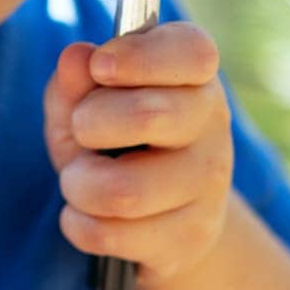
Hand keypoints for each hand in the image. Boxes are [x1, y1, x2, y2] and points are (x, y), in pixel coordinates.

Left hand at [42, 21, 234, 287]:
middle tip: (82, 129)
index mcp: (195, 73)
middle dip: (90, 122)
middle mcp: (213, 122)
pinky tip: (86, 215)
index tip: (101, 65)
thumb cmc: (116, 140)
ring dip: (79, 184)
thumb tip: (77, 58)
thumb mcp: (87, 103)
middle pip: (150, 116)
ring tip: (79, 180)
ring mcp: (209, 183)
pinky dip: (79, 225)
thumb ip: (76, 80)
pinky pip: (112, 234)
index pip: (192, 52)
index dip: (139, 56)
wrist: (161, 216)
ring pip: (125, 190)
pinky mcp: (192, 236)